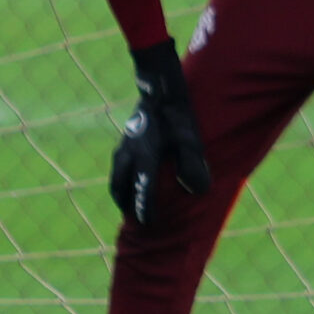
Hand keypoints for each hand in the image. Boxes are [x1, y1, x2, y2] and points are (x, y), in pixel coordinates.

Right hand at [109, 40, 209, 223]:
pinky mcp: (125, 139)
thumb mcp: (191, 140)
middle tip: (135, 219)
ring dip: (121, 192)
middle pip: (120, 188)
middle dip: (126, 204)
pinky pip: (118, 165)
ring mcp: (123, 146)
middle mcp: (129, 154)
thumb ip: (193, 166)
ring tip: (129, 203)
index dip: (145, 209)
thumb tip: (198, 191)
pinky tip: (132, 178)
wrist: (160, 89)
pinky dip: (121, 178)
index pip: (142, 191)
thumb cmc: (178, 115)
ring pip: (116, 176)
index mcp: (144, 157)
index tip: (150, 224)